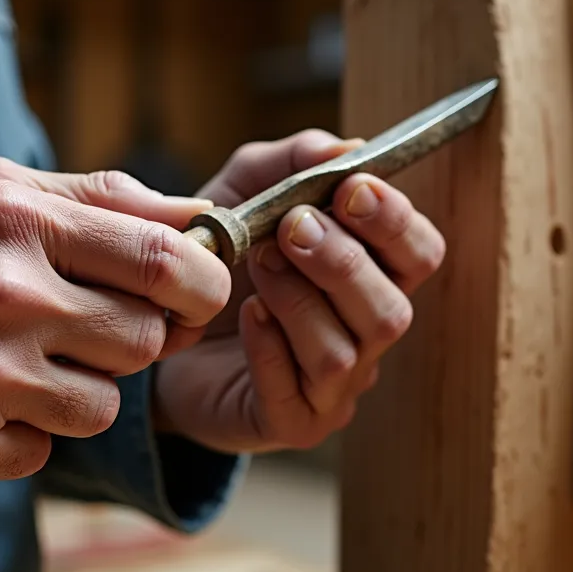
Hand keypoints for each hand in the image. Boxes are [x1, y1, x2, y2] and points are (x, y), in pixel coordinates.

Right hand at [0, 157, 230, 487]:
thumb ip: (90, 199)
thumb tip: (195, 218)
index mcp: (16, 221)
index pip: (169, 259)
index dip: (203, 284)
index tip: (194, 295)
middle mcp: (5, 296)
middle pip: (147, 339)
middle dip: (133, 340)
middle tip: (87, 330)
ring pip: (105, 406)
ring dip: (76, 392)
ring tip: (15, 366)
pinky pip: (44, 452)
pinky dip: (20, 434)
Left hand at [153, 130, 446, 452]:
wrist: (152, 321)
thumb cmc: (216, 256)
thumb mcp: (245, 190)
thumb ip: (292, 163)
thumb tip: (347, 148)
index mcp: (371, 275)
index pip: (419, 254)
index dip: (396, 223)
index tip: (351, 188)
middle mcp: (363, 335)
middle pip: (392, 311)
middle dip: (344, 263)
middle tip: (292, 228)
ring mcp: (331, 388)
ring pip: (345, 355)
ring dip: (301, 302)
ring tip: (257, 265)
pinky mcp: (288, 422)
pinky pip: (295, 396)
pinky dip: (272, 349)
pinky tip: (248, 315)